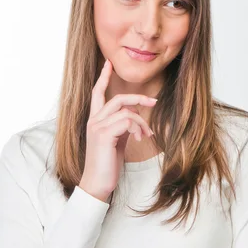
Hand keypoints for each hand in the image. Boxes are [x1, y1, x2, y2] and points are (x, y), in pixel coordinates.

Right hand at [79, 58, 156, 202]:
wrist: (97, 184)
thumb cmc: (106, 165)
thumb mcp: (116, 141)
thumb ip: (121, 126)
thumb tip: (134, 118)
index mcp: (94, 121)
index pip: (97, 93)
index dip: (103, 77)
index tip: (108, 63)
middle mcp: (93, 121)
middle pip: (117, 98)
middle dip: (138, 98)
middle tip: (154, 102)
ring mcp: (97, 127)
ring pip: (125, 110)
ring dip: (141, 121)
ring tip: (146, 135)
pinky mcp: (104, 135)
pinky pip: (127, 121)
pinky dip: (138, 128)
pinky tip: (139, 140)